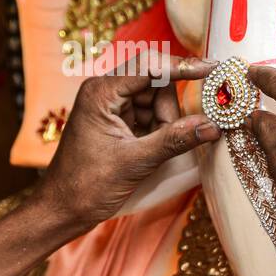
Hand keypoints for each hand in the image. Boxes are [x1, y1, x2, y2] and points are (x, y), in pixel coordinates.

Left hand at [32, 52, 219, 233]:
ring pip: (157, 102)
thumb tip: (213, 125)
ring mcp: (112, 106)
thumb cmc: (86, 186)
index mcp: (101, 92)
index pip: (149, 66)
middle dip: (169, 113)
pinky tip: (150, 152)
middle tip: (171, 138)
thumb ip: (174, 140)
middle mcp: (105, 92)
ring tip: (149, 153)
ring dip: (164, 126)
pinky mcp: (118, 122)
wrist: (62, 210)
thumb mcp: (135, 162)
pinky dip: (158, 133)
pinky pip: (150, 117)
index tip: (213, 69)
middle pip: (156, 84)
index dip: (183, 66)